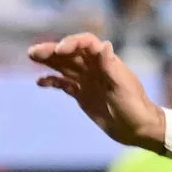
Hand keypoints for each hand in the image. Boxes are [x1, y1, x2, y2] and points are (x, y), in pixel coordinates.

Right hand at [29, 34, 164, 149]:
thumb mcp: (123, 87)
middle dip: (52, 50)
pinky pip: (63, 84)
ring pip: (63, 66)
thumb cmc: (135, 107)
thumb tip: (104, 45)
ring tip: (32, 57)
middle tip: (33, 52)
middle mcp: (95, 68)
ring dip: (48, 61)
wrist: (139, 129)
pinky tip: (40, 82)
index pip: (86, 43)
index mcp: (107, 62)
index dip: (72, 43)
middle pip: (70, 53)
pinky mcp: (82, 94)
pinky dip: (52, 81)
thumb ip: (111, 67)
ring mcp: (87, 81)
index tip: (60, 50)